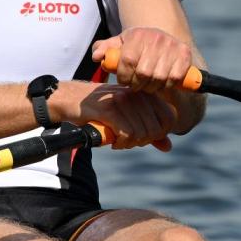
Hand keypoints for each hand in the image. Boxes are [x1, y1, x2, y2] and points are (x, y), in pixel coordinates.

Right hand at [49, 80, 175, 151]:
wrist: (70, 99)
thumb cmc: (101, 110)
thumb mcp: (128, 117)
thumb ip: (149, 131)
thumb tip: (168, 146)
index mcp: (146, 93)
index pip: (170, 118)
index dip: (159, 133)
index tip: (142, 137)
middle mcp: (138, 93)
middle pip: (156, 129)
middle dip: (143, 141)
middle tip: (127, 140)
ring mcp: (124, 100)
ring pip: (142, 134)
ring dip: (130, 144)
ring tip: (118, 140)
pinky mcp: (110, 109)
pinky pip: (127, 134)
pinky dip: (121, 143)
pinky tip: (112, 141)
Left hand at [92, 27, 194, 94]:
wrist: (161, 39)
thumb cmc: (136, 46)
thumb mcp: (118, 44)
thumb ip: (104, 49)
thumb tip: (97, 57)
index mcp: (137, 34)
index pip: (128, 60)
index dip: (123, 76)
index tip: (123, 80)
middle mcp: (156, 38)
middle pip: (144, 72)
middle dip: (136, 84)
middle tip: (135, 85)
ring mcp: (172, 46)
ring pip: (159, 78)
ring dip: (151, 87)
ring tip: (147, 85)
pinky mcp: (185, 54)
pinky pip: (174, 78)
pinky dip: (166, 85)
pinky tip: (160, 83)